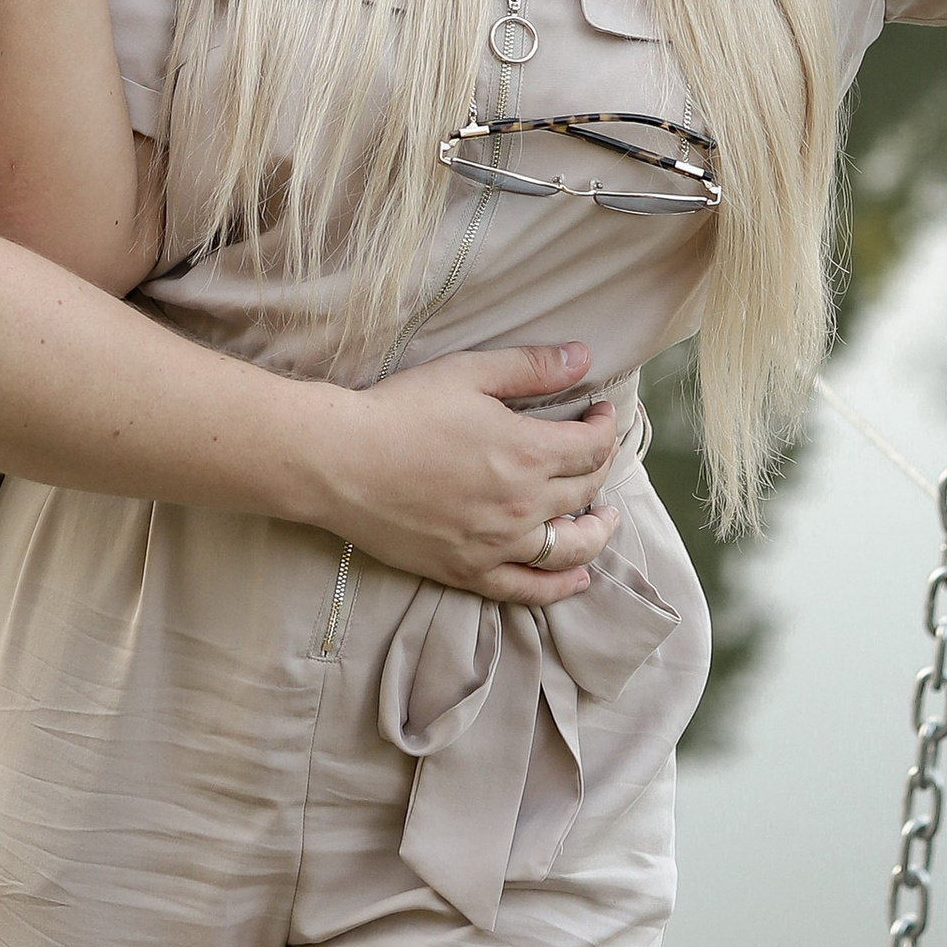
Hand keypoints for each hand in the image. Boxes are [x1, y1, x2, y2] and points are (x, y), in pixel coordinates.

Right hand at [316, 343, 622, 604]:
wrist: (340, 462)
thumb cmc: (401, 411)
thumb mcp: (469, 373)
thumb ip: (530, 367)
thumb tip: (583, 357)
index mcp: (529, 453)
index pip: (594, 446)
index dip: (606, 426)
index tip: (601, 413)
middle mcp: (524, 506)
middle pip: (586, 491)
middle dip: (601, 468)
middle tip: (597, 453)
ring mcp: (497, 545)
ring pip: (571, 548)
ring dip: (598, 532)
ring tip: (604, 519)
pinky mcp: (467, 572)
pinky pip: (528, 589)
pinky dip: (560, 586)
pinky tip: (577, 578)